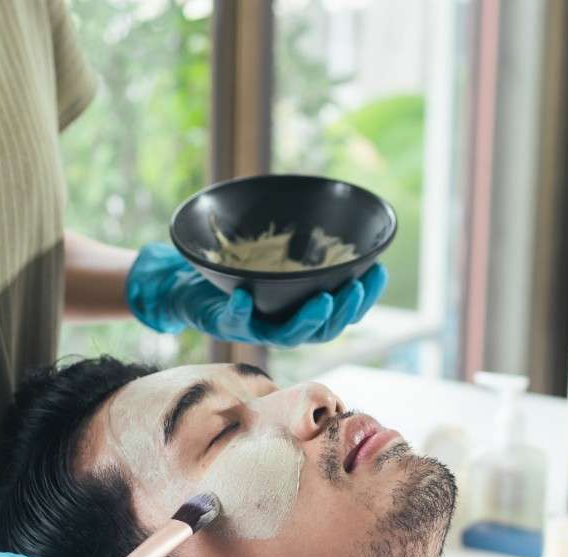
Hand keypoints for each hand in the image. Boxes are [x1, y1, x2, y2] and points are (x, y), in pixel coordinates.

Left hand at [126, 241, 387, 346]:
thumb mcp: (275, 255)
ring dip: (307, 319)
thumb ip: (304, 244)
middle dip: (344, 310)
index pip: (344, 312)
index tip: (380, 271)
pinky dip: (240, 309)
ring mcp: (257, 327)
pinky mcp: (226, 324)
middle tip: (355, 288)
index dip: (365, 297)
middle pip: (324, 330)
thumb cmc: (237, 269)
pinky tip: (244, 295)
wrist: (187, 286)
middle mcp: (285, 325)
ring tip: (322, 300)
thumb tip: (343, 210)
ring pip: (288, 335)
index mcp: (303, 312)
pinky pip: (235, 320)